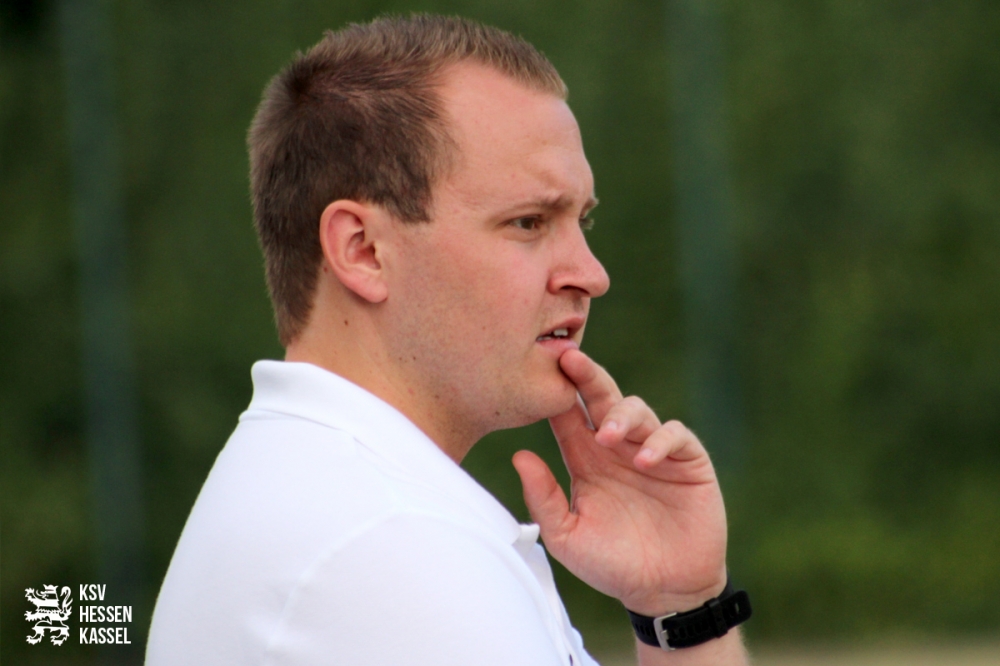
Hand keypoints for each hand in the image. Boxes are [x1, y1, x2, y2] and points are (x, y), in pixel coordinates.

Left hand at [512, 349, 728, 614]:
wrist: (664, 591)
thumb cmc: (611, 564)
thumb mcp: (567, 536)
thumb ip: (543, 498)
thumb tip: (519, 456)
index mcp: (585, 459)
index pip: (568, 415)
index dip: (557, 391)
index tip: (540, 367)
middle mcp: (617, 448)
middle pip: (601, 398)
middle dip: (587, 377)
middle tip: (571, 360)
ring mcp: (653, 451)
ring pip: (637, 410)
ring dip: (621, 415)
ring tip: (607, 436)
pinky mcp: (687, 461)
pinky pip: (675, 435)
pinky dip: (660, 440)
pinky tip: (645, 459)